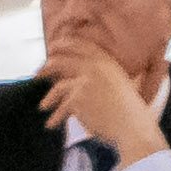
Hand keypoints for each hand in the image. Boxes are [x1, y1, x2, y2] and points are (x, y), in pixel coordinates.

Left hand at [42, 39, 165, 167]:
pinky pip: (61, 107)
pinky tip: (51, 125)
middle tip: (38, 75)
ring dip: (49, 99)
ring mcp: (86, 81)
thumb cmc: (128, 112)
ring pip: (58, 86)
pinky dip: (55, 118)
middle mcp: (96, 68)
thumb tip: (74, 79)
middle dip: (47, 67)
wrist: (133, 127)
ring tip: (43, 107)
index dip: (65, 44)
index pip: (83, 46)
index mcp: (108, 63)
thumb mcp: (118, 85)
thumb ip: (100, 77)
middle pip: (63, 61)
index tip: (53, 47)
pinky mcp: (78, 97)